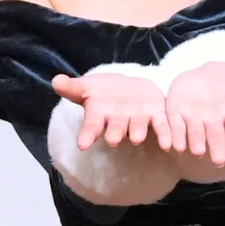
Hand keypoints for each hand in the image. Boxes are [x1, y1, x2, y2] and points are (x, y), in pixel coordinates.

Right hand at [51, 71, 168, 150]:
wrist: (127, 89)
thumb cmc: (103, 92)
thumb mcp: (87, 86)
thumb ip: (73, 87)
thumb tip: (55, 81)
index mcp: (100, 115)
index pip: (90, 126)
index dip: (87, 135)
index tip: (82, 144)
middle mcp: (118, 122)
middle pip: (115, 128)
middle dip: (114, 133)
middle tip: (112, 139)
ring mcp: (137, 120)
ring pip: (136, 128)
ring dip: (136, 132)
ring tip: (137, 137)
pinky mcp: (156, 116)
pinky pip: (161, 126)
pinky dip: (165, 135)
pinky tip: (169, 144)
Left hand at [160, 60, 224, 166]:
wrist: (205, 75)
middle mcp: (213, 121)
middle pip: (215, 137)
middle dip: (216, 148)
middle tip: (218, 161)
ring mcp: (194, 118)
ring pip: (194, 134)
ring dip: (194, 142)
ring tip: (196, 152)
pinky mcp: (175, 113)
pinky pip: (174, 126)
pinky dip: (173, 135)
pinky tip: (170, 146)